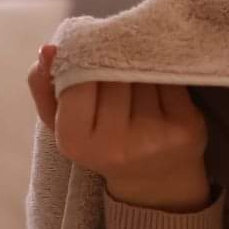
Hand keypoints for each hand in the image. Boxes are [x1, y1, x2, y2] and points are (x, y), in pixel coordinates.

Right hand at [26, 44, 212, 208]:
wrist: (153, 179)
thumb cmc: (99, 141)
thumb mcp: (61, 121)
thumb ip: (43, 85)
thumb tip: (48, 49)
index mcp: (75, 141)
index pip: (78, 80)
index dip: (86, 62)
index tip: (91, 55)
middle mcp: (115, 145)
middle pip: (114, 74)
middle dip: (116, 63)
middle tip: (117, 65)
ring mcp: (153, 138)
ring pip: (143, 73)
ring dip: (140, 66)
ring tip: (137, 78)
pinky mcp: (185, 129)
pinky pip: (171, 80)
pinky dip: (165, 76)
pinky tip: (160, 86)